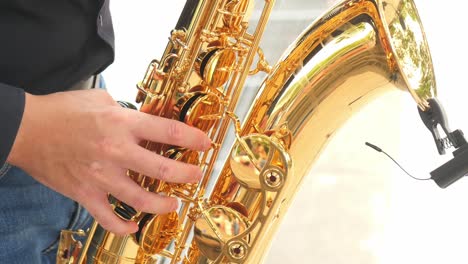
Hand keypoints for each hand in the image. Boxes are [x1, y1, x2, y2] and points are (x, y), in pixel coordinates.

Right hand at [7, 89, 210, 234]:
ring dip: (164, 204)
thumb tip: (146, 121)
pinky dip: (123, 226)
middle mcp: (116, 151)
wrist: (25, 128)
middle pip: (163, 170)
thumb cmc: (62, 110)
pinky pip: (108, 218)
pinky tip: (134, 226)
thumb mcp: (101, 99)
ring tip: (174, 203)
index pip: (169, 132)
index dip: (193, 139)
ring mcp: (101, 176)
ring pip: (142, 199)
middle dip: (188, 175)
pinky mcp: (85, 193)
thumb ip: (127, 112)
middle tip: (196, 176)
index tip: (205, 144)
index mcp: (122, 124)